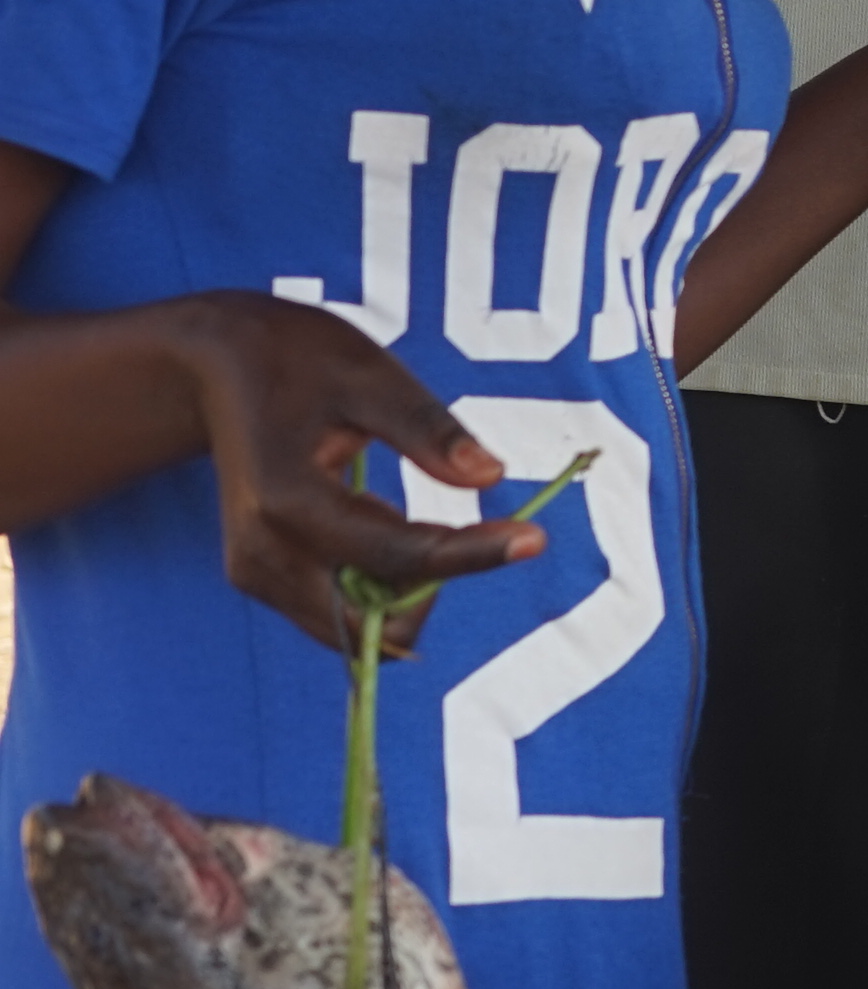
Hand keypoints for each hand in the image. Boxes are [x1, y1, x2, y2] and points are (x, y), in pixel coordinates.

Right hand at [168, 292, 542, 656]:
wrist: (212, 371)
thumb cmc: (295, 361)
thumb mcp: (369, 375)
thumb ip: (427, 429)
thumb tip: (490, 477)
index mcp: (286, 501)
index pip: (396, 556)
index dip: (473, 554)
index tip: (534, 538)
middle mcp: (261, 554)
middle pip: (368, 625)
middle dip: (430, 591)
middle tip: (465, 528)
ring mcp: (253, 573)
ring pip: (351, 627)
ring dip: (404, 589)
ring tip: (404, 507)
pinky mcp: (257, 578)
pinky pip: (334, 609)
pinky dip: (376, 583)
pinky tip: (379, 519)